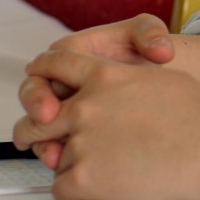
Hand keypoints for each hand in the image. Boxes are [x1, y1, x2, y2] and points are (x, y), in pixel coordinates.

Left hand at [13, 51, 199, 199]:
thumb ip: (128, 82)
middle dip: (35, 129)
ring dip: (67, 165)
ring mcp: (83, 141)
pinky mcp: (84, 176)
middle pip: (38, 115)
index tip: (40, 79)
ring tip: (86, 172)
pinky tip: (87, 193)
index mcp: (107, 76)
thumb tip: (120, 90)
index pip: (59, 62)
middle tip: (39, 139)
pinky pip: (60, 188)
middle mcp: (88, 105)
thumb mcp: (163, 79)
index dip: (45, 70)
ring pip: (53, 156)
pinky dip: (72, 194)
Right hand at [17, 14, 174, 168]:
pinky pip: (58, 143)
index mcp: (73, 54)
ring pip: (41, 127)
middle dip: (36, 107)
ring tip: (56, 153)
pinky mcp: (75, 129)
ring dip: (43, 140)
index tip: (53, 92)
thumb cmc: (150, 54)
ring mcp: (67, 107)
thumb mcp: (148, 36)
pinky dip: (60, 154)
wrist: (165, 76)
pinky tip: (68, 164)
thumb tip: (160, 51)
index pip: (45, 64)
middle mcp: (63, 81)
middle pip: (34, 95)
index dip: (44, 76)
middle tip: (47, 117)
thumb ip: (151, 35)